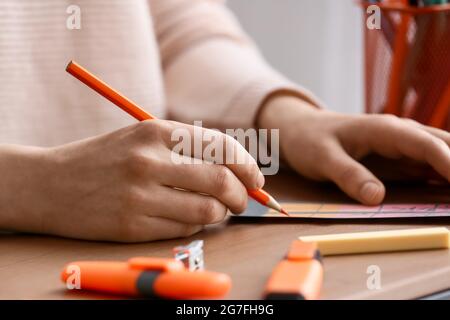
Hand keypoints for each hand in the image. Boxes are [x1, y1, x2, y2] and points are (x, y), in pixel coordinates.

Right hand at [0, 120, 263, 241]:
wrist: (49, 184)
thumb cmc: (103, 159)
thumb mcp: (141, 138)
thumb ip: (185, 150)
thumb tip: (234, 172)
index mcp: (155, 132)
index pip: (221, 147)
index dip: (247, 165)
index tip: (256, 180)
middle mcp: (149, 162)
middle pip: (221, 181)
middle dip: (243, 195)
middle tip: (244, 201)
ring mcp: (140, 196)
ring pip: (207, 211)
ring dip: (221, 213)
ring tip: (216, 210)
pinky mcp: (132, 227)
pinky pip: (184, 229)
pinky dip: (196, 226)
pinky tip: (188, 219)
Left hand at [258, 95, 449, 204]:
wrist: (301, 131)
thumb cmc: (309, 140)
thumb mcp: (322, 158)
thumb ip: (348, 174)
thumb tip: (376, 197)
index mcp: (384, 129)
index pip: (424, 144)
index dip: (448, 162)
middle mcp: (400, 135)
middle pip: (443, 146)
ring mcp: (402, 147)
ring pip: (440, 156)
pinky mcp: (398, 160)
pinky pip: (428, 168)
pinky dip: (444, 178)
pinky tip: (448, 195)